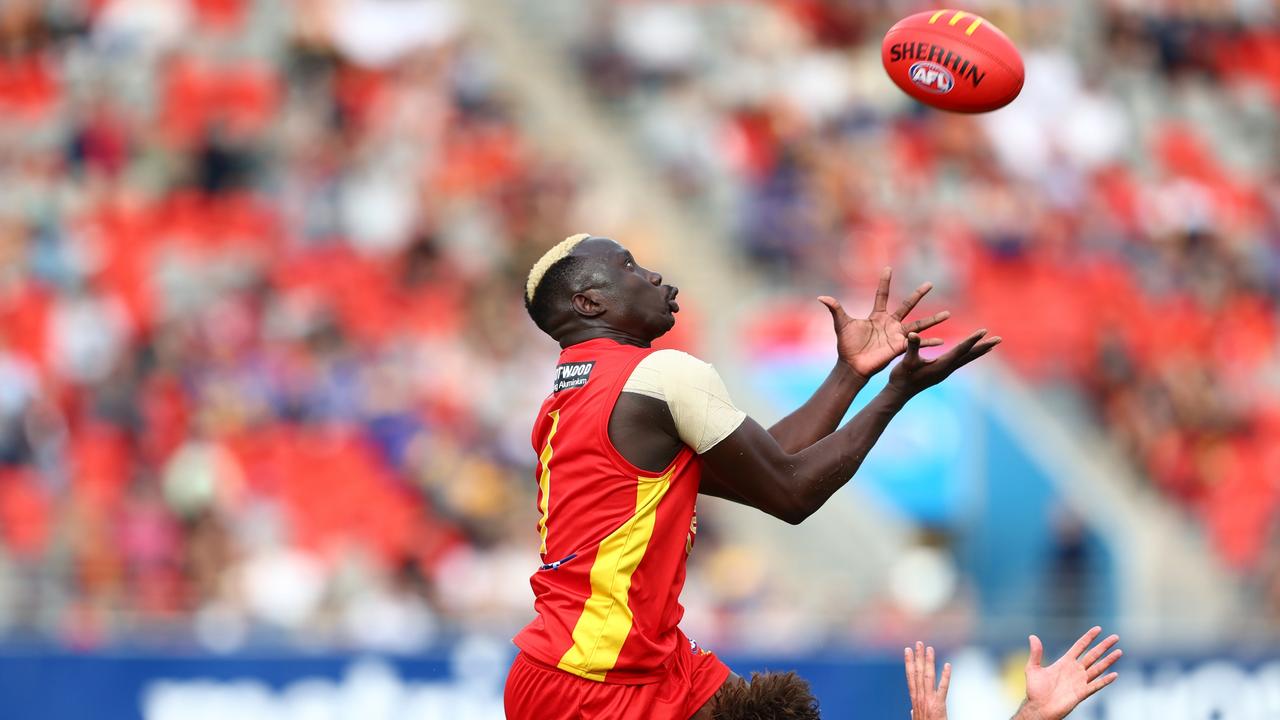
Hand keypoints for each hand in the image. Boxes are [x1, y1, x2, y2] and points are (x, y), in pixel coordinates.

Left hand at [819, 267, 949, 379]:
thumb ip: (835, 309)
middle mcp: (890, 323)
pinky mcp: (900, 346)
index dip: (885, 282)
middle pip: (907, 305)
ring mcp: (897, 335)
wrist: (852, 365)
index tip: (888, 268)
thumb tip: (821, 297)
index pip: (883, 295)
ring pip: (918, 324)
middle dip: (918, 294)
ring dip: (933, 320)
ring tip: (947, 313)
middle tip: (930, 283)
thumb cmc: (847, 346)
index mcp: (877, 316)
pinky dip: (929, 343)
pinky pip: (917, 343)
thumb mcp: (841, 325)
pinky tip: (942, 341)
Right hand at [887, 327, 1000, 396]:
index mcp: (941, 365)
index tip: (984, 331)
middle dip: (984, 347)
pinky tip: (971, 352)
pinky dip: (969, 355)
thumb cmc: (901, 377)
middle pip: (969, 356)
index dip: (972, 340)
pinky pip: (960, 361)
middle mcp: (947, 369)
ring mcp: (945, 371)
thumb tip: (913, 334)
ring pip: (966, 359)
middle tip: (999, 339)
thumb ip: (911, 347)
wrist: (899, 393)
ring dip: (979, 351)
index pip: (960, 350)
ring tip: (991, 345)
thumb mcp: (906, 361)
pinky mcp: (942, 372)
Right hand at [904, 641, 949, 719]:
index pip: (910, 677)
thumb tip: (911, 710)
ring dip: (928, 662)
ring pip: (927, 677)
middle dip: (918, 657)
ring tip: (929, 648)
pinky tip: (947, 665)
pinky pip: (943, 688)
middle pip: (917, 673)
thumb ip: (914, 713)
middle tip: (918, 643)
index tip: (907, 650)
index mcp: (915, 700)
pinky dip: (945, 676)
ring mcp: (929, 701)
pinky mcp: (939, 705)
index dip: (909, 663)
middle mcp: (920, 698)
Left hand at [1017, 627, 1121, 719]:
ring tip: (1119, 652)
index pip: (1080, 646)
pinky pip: (1096, 685)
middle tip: (1116, 637)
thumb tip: (1032, 636)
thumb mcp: (1033, 668)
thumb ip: (1035, 653)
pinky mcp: (1082, 693)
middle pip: (1093, 655)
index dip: (1088, 637)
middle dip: (1104, 646)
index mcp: (1065, 662)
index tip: (1098, 629)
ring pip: (1098, 668)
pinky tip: (1114, 675)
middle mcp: (1075, 670)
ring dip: (1108, 660)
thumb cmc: (1035, 690)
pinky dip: (1105, 680)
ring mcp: (1080, 681)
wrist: (1039, 708)